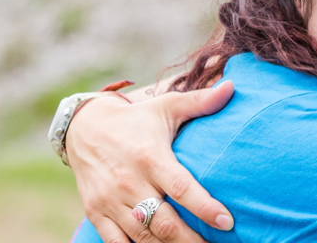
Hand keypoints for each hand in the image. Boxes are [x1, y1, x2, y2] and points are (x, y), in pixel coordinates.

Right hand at [67, 80, 236, 242]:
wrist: (83, 128)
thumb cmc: (135, 120)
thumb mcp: (165, 106)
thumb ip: (199, 102)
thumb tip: (233, 88)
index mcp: (150, 157)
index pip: (181, 188)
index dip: (205, 207)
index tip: (227, 222)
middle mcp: (129, 181)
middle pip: (164, 222)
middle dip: (191, 241)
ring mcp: (110, 200)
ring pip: (143, 237)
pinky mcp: (95, 212)